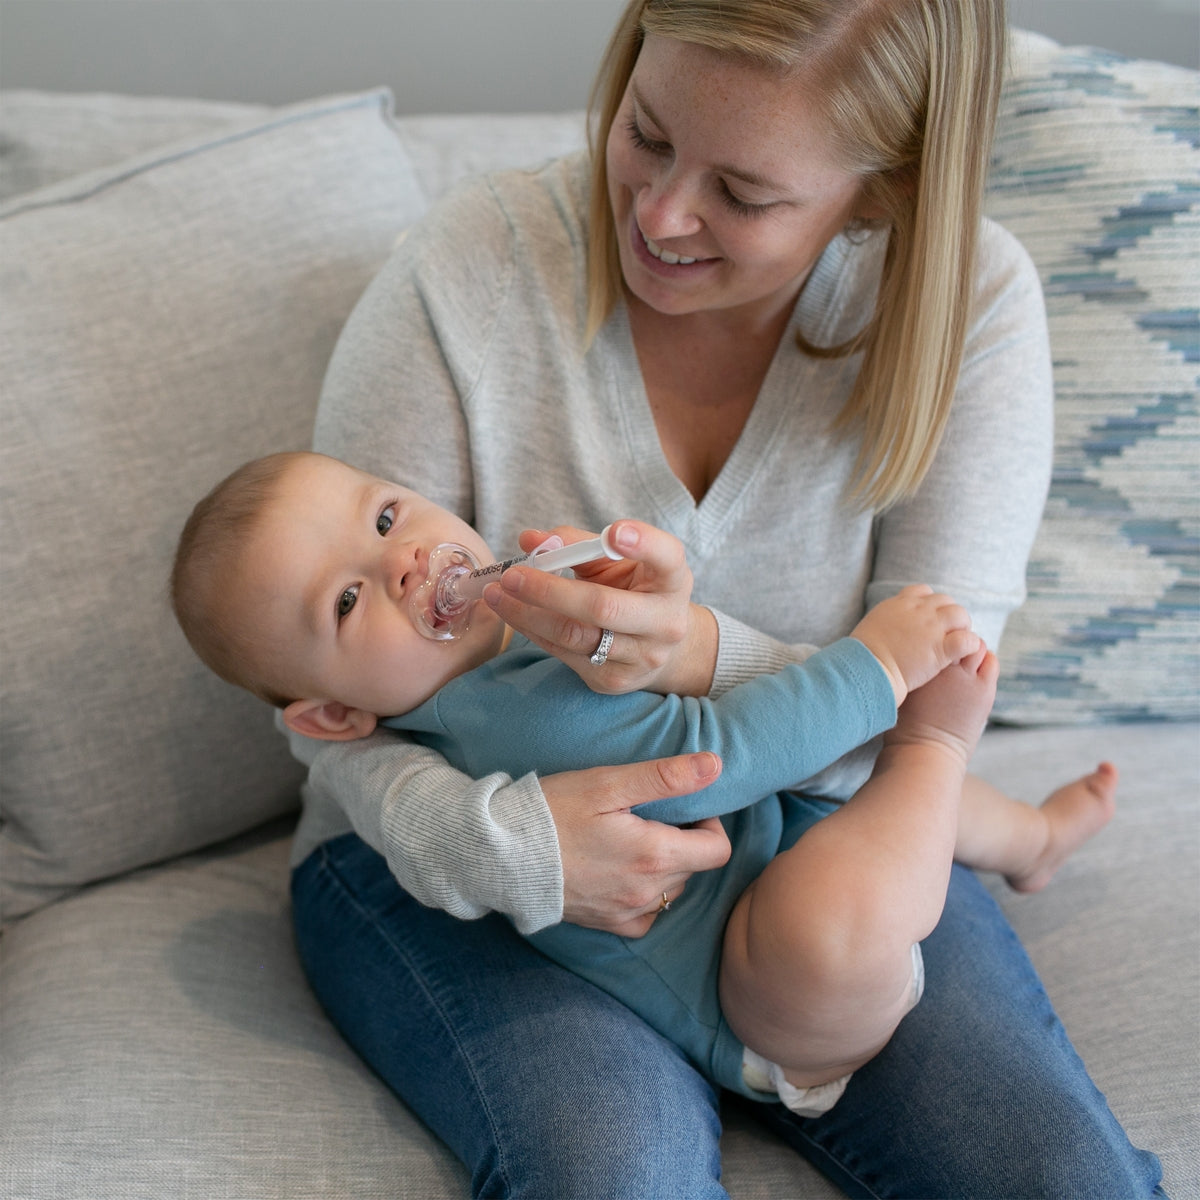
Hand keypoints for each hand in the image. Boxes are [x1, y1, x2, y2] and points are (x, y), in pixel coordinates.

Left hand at [484, 519, 717, 696]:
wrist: (659, 646)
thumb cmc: (633, 590)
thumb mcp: (617, 562)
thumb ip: (578, 545)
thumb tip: (531, 539)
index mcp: (673, 581)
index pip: (667, 557)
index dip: (644, 543)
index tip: (614, 531)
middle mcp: (665, 622)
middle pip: (603, 607)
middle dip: (550, 590)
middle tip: (512, 574)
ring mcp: (641, 657)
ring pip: (576, 635)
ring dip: (528, 614)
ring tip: (498, 593)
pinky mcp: (614, 680)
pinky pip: (564, 653)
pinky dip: (533, 630)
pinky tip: (513, 613)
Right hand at [540, 752, 730, 936]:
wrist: (500, 853)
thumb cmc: (553, 811)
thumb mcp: (608, 783)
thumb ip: (665, 776)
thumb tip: (715, 766)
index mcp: (655, 855)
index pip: (717, 850)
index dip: (709, 823)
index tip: (682, 807)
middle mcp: (646, 892)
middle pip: (695, 868)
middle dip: (684, 841)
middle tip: (650, 816)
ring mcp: (627, 912)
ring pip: (672, 891)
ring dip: (665, 866)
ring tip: (632, 839)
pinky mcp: (607, 925)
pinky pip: (646, 915)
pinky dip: (644, 894)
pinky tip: (622, 871)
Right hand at [851, 584, 980, 704]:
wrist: (867, 668)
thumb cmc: (863, 654)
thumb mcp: (871, 626)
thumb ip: (885, 622)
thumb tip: (886, 628)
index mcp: (900, 604)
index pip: (924, 591)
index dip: (931, 604)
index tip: (930, 618)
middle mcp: (918, 611)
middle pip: (945, 600)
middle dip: (950, 614)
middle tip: (948, 632)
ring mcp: (932, 628)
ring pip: (960, 614)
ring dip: (963, 626)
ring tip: (958, 641)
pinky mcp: (941, 649)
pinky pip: (968, 640)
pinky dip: (971, 644)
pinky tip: (966, 652)